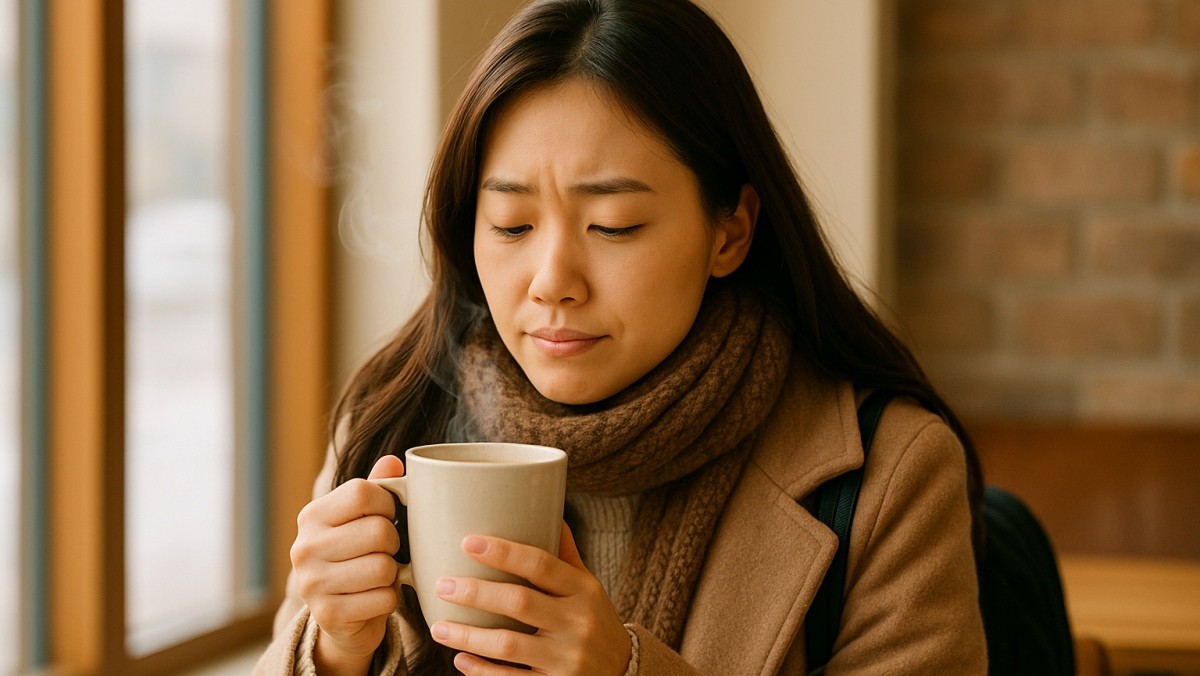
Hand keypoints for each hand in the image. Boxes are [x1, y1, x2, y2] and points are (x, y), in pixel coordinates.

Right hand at [290, 456, 404, 674]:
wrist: (343, 617)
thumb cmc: (358, 556)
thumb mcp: (363, 519)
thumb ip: (377, 488)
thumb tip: (392, 461)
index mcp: (312, 516)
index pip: (363, 493)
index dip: (388, 504)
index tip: (388, 517)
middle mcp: (304, 548)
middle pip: (378, 531)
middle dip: (395, 542)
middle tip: (386, 551)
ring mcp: (311, 584)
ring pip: (383, 567)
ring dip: (392, 574)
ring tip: (380, 574)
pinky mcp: (327, 615)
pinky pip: (383, 599)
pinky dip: (389, 599)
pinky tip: (375, 597)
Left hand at [429, 523, 631, 675]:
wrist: (625, 672)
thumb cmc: (595, 620)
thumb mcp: (588, 586)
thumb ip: (565, 554)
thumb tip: (548, 509)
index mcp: (583, 590)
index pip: (541, 564)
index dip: (503, 552)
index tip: (467, 542)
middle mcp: (577, 623)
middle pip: (520, 602)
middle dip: (476, 593)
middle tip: (442, 584)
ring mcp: (566, 659)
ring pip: (508, 645)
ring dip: (469, 636)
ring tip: (438, 627)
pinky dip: (481, 671)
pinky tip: (459, 659)